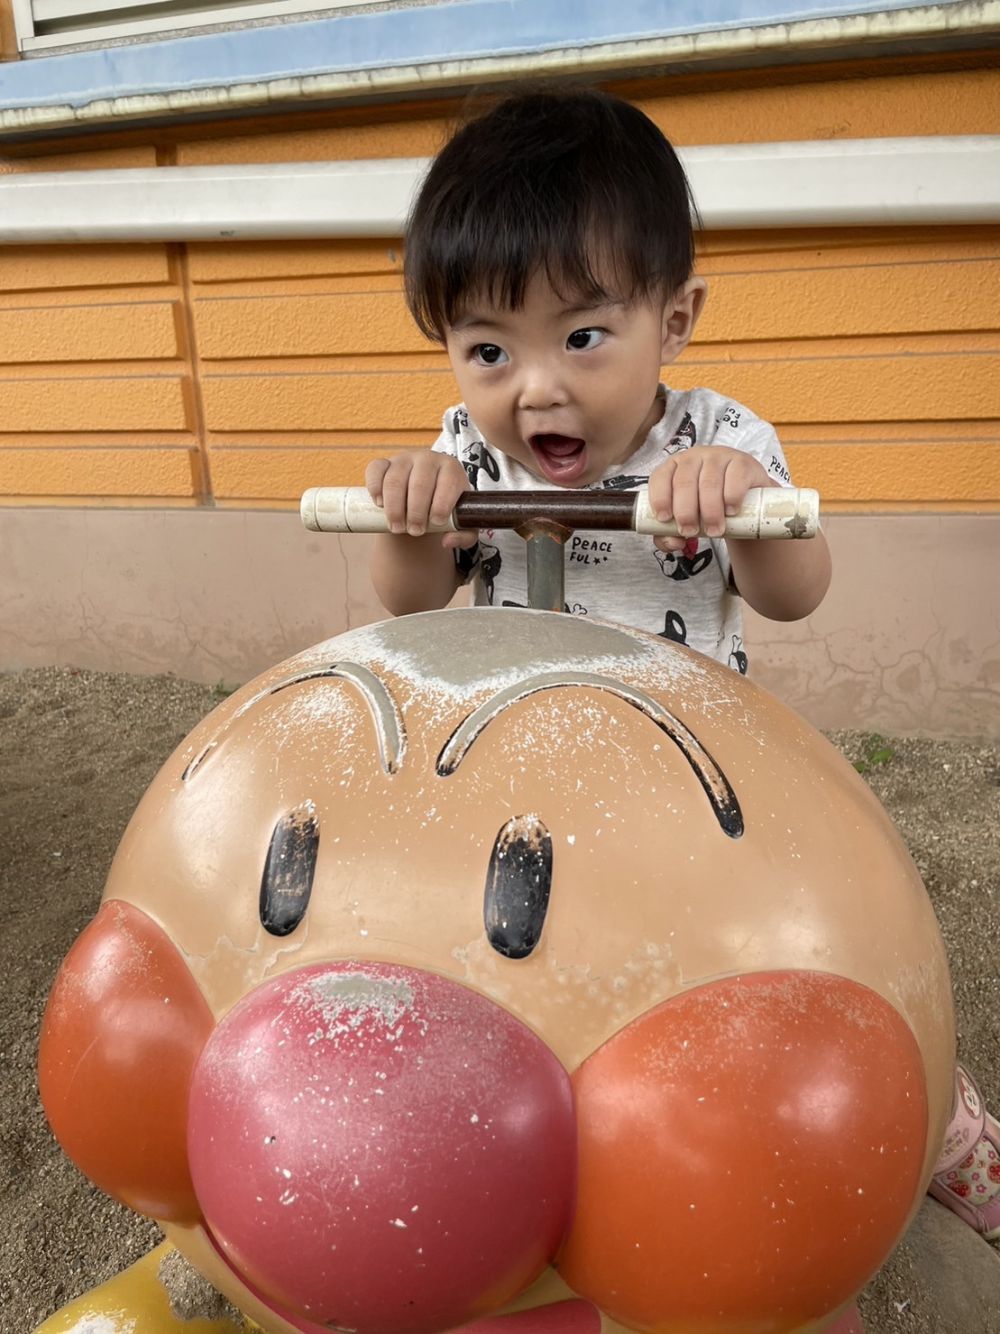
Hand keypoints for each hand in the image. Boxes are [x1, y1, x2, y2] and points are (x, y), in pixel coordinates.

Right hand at [366, 452, 476, 548]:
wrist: (424, 501)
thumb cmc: (446, 510)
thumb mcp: (462, 524)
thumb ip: (464, 536)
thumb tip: (447, 541)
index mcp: (451, 468)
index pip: (448, 482)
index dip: (441, 504)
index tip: (436, 523)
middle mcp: (428, 459)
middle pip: (420, 483)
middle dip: (416, 512)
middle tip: (415, 531)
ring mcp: (404, 459)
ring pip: (395, 479)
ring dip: (394, 507)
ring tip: (397, 527)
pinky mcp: (384, 463)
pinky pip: (376, 469)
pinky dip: (375, 487)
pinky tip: (380, 504)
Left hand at [648, 447, 777, 552]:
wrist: (745, 501)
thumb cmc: (708, 507)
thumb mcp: (687, 519)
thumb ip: (670, 534)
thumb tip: (673, 543)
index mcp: (674, 467)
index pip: (660, 477)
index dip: (660, 498)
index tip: (665, 519)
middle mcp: (694, 457)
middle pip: (684, 482)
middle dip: (685, 512)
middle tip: (690, 531)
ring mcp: (719, 456)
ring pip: (709, 483)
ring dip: (710, 512)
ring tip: (714, 530)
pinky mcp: (742, 462)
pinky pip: (735, 478)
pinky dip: (732, 498)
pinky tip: (730, 511)